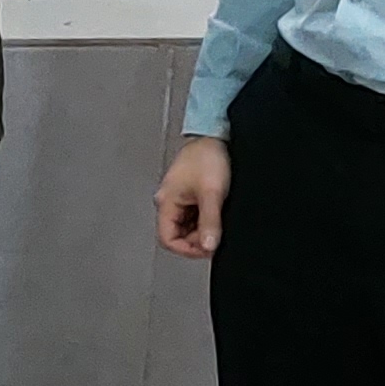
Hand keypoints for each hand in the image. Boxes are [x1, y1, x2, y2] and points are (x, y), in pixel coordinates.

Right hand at [156, 136, 229, 258]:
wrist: (214, 136)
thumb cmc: (208, 157)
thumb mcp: (212, 193)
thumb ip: (210, 222)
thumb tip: (208, 247)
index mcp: (165, 202)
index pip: (167, 239)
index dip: (187, 249)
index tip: (207, 249)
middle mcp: (168, 201)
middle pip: (178, 234)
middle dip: (198, 239)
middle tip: (217, 235)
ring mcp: (178, 197)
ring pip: (187, 226)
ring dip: (202, 228)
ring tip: (218, 219)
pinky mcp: (188, 193)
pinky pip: (193, 215)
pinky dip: (205, 219)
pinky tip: (217, 210)